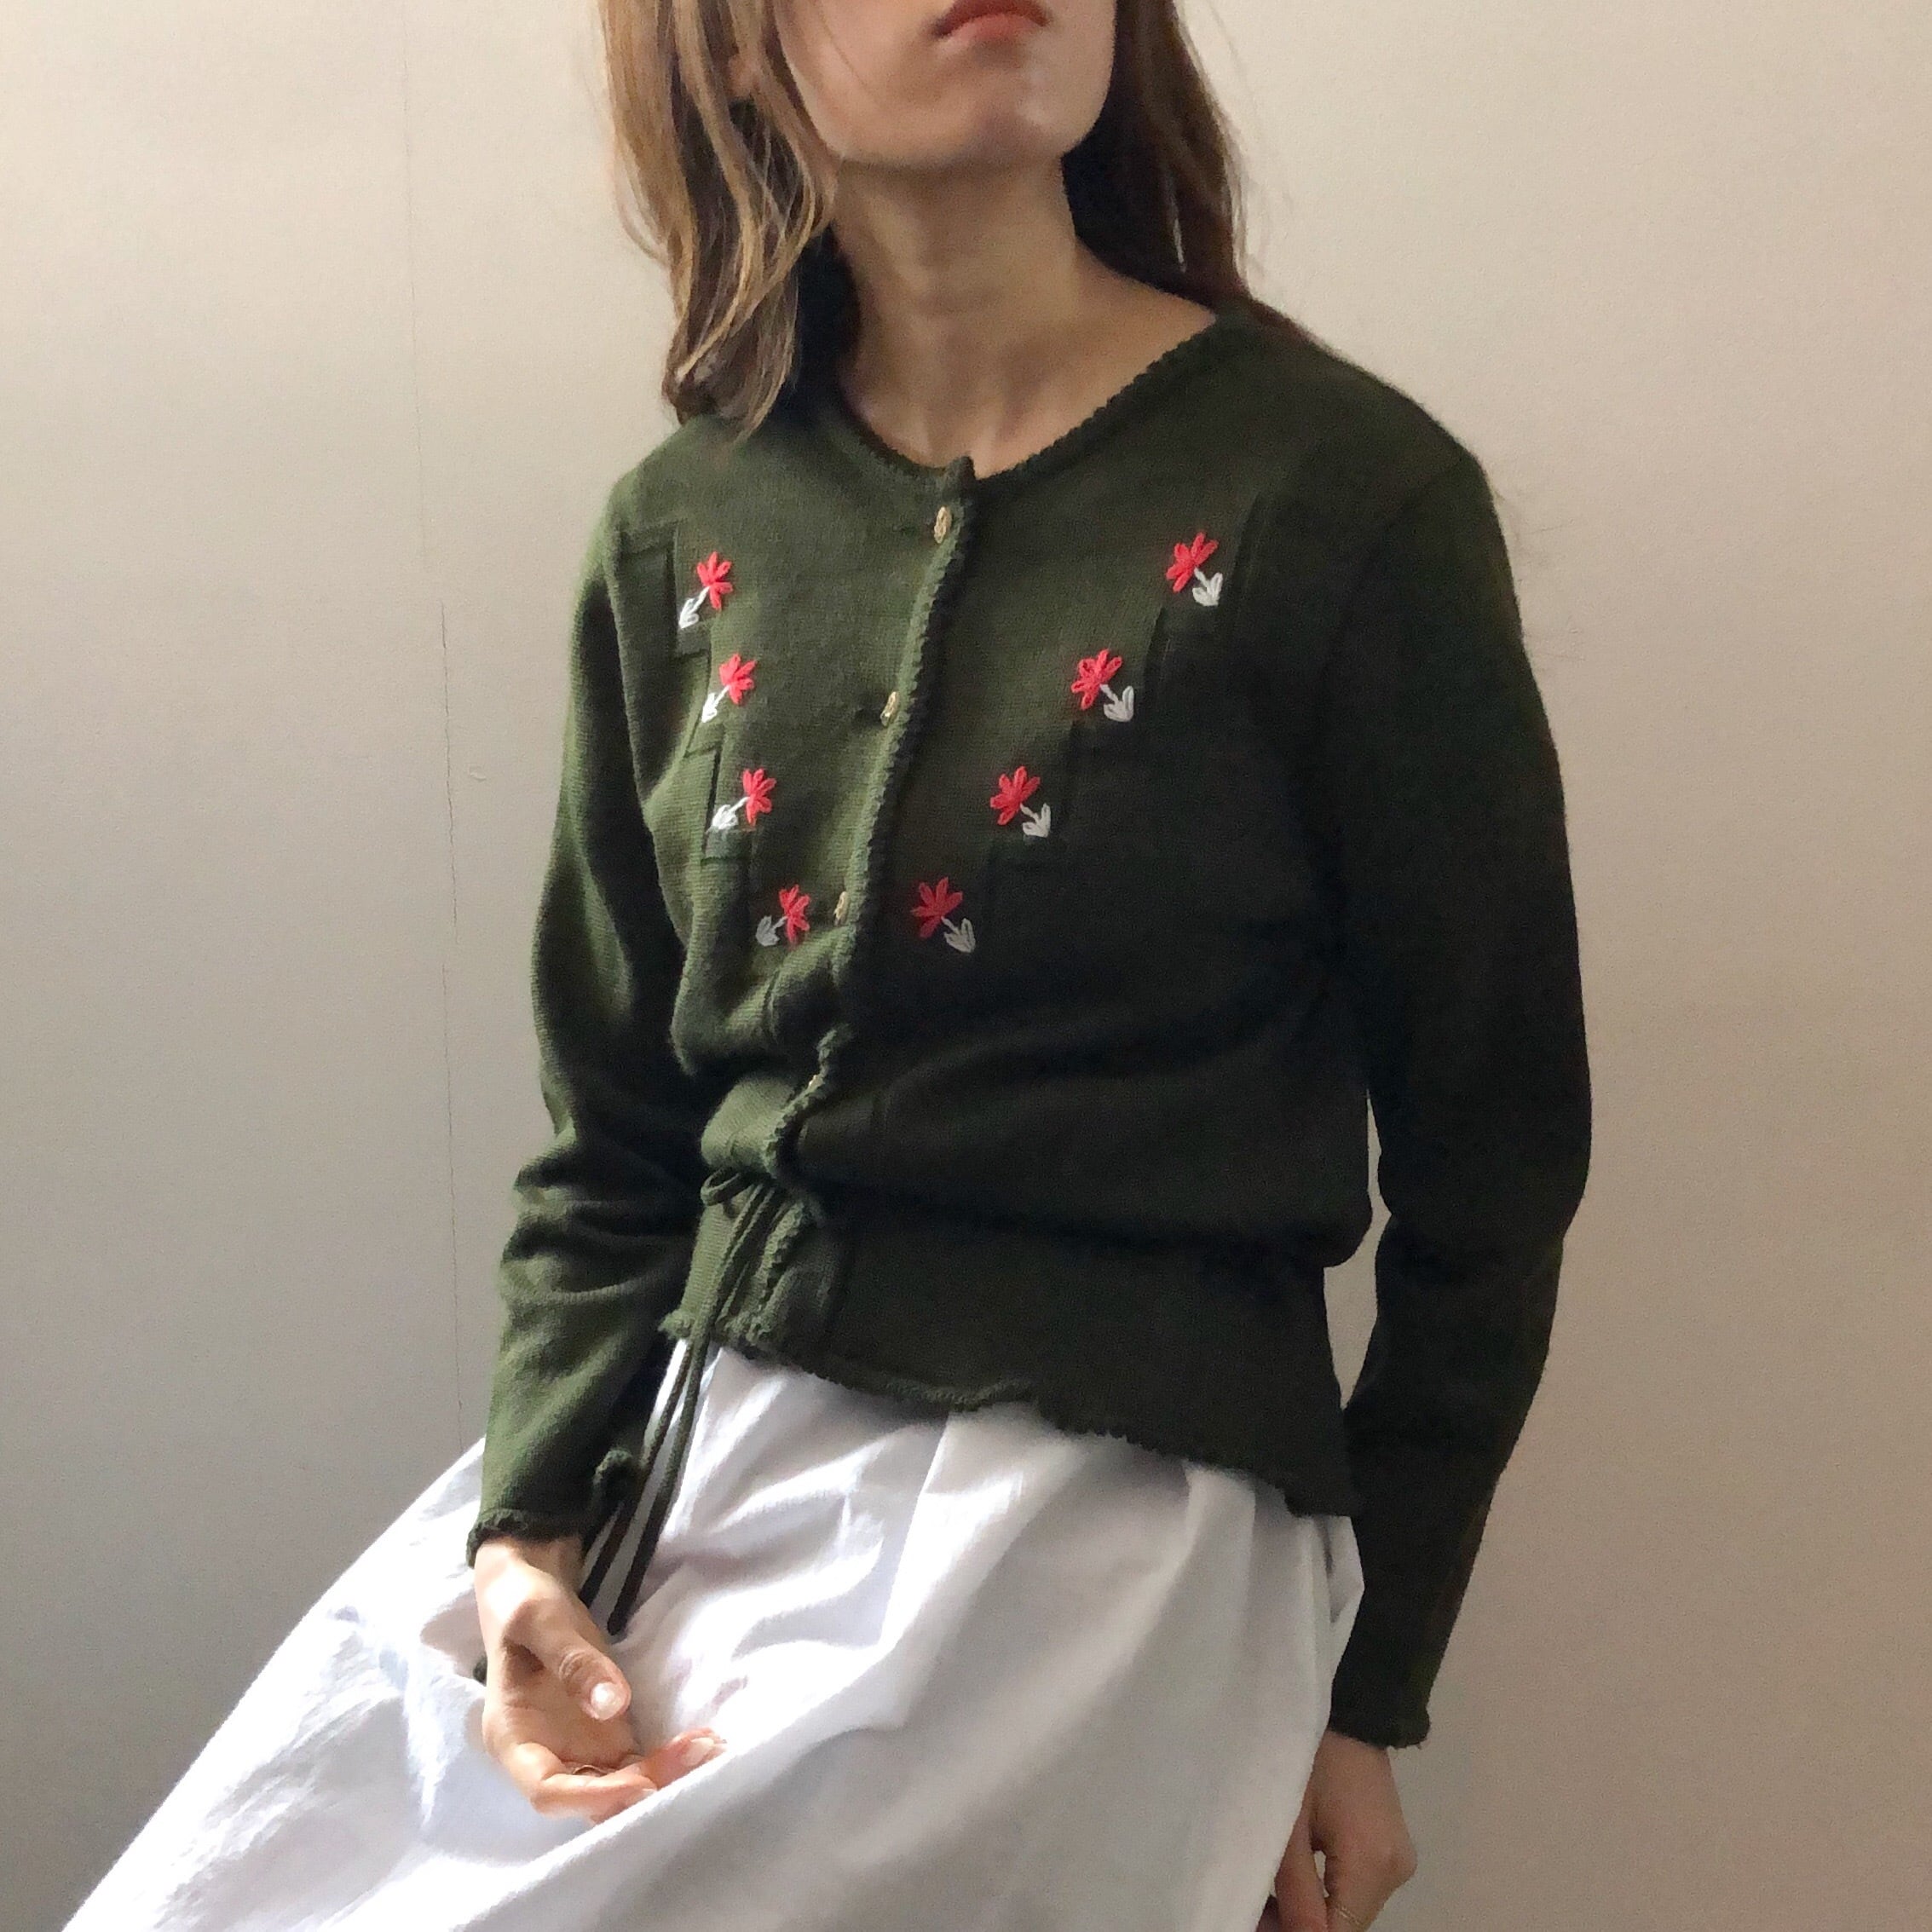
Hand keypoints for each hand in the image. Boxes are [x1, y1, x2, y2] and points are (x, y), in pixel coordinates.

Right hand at [473, 1532, 725, 1823]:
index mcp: (513, 1739)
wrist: (531, 1598)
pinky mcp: (604, 1741)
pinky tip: (703, 1744)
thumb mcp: (539, 1620)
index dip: (593, 1797)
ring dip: (664, 1777)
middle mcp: (545, 1758)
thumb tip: (612, 1705)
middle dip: (643, 1787)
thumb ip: (572, 1660)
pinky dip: (667, 1760)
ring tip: (711, 1748)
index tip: (642, 1785)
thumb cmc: (524, 1608)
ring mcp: (577, 1752)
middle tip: (697, 1757)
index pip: (547, 1790)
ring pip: (619, 1787)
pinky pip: (636, 1764)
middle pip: (591, 1798)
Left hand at [1263, 1729, 1417, 1931]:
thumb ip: (1296, 1892)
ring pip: (1352, 1911)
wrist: (1350, 1715)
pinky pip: (1360, 1890)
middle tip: (1258, 1903)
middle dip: (1303, 1924)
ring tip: (1272, 1891)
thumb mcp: (1289, 1824)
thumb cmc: (1308, 1758)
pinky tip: (1300, 1877)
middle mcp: (1395, 1873)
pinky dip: (1331, 1892)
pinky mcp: (1394, 1853)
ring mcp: (1400, 1863)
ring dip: (1316, 1911)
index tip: (1257, 1917)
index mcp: (1371, 1865)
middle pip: (1347, 1925)